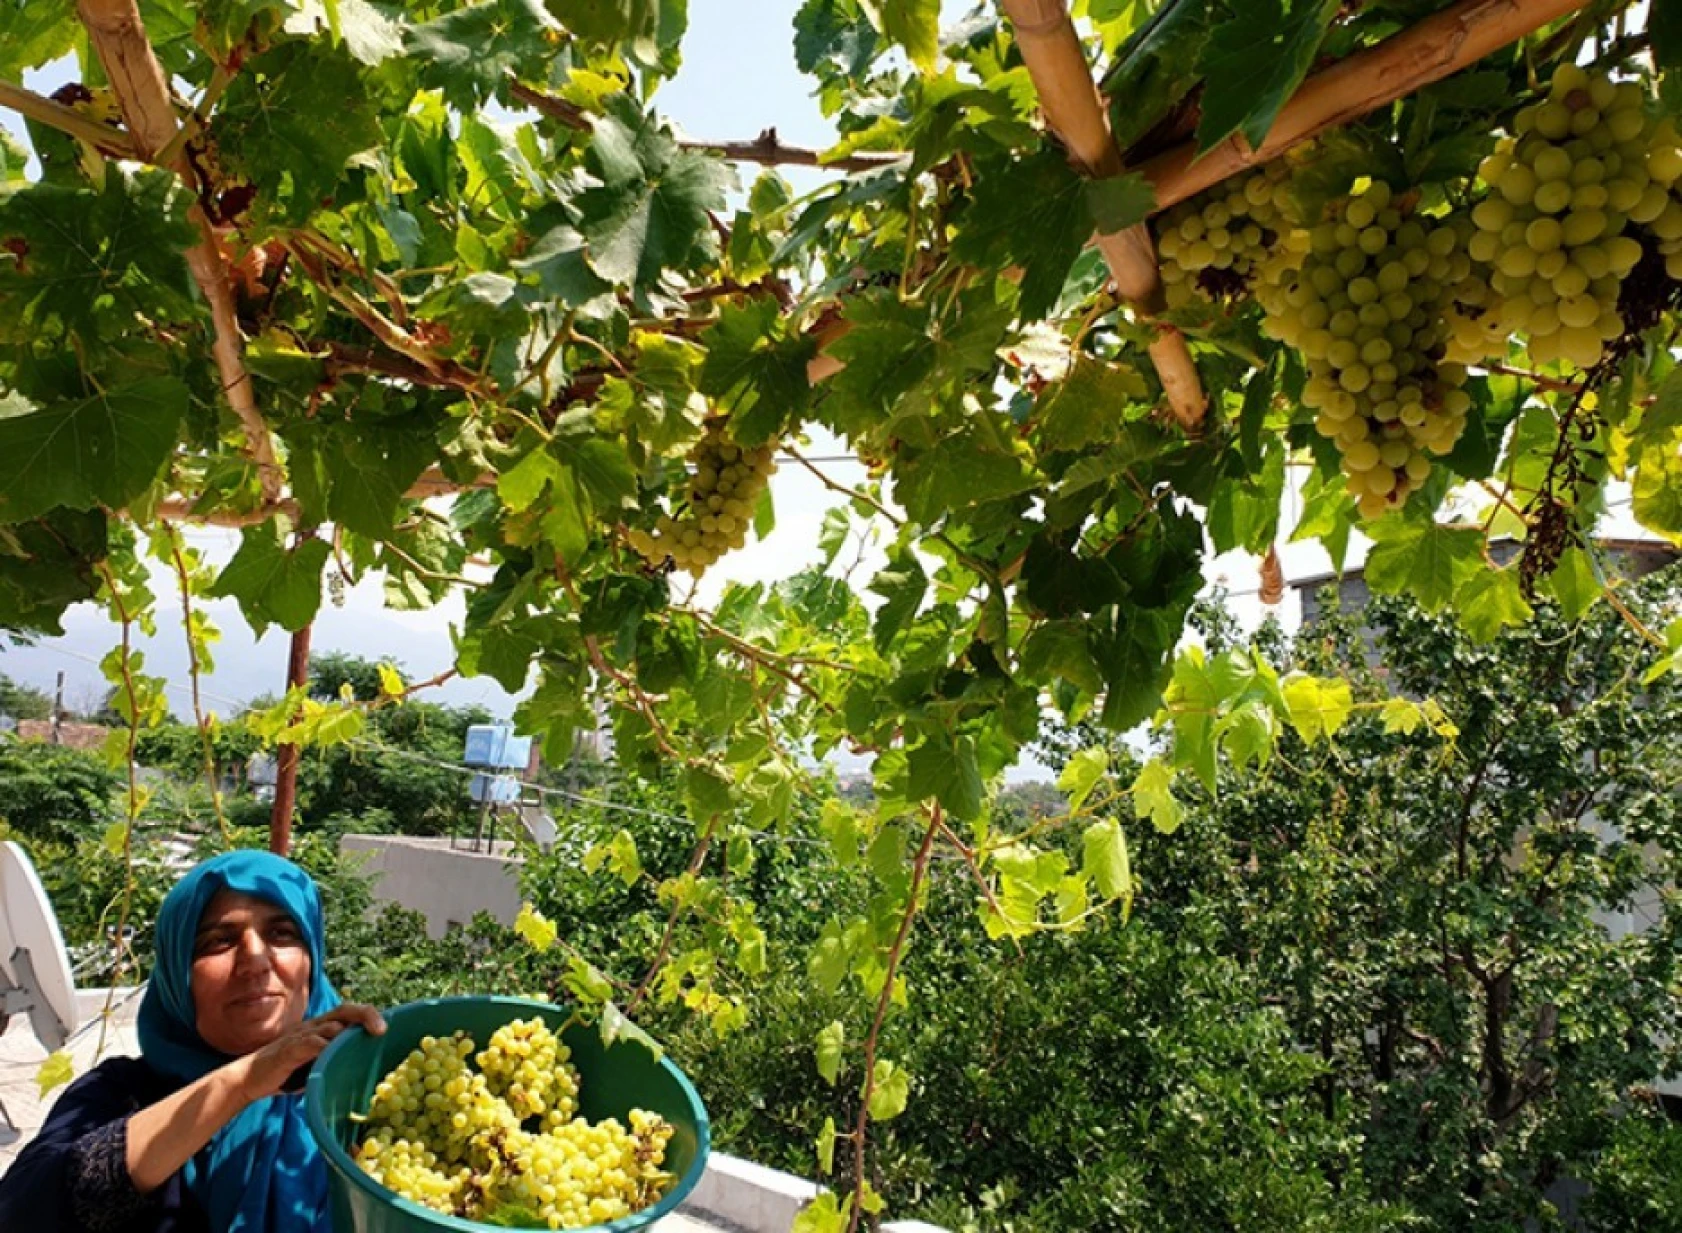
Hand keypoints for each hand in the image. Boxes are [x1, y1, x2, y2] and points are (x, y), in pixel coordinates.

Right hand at [233, 1003, 385, 1102]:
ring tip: (366, 1039)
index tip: (387, 1027)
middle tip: (382, 1030)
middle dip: (366, 1015)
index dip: (368, 1015)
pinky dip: (323, 1046)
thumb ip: (333, 1059)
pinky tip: (333, 1052)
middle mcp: (313, 1027)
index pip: (349, 1013)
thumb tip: (361, 1069)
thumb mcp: (314, 1063)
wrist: (249, 1079)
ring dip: (348, 1032)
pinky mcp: (288, 1050)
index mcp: (321, 1028)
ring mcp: (300, 1036)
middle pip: (344, 1011)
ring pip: (330, 1025)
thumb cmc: (286, 1073)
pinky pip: (309, 1043)